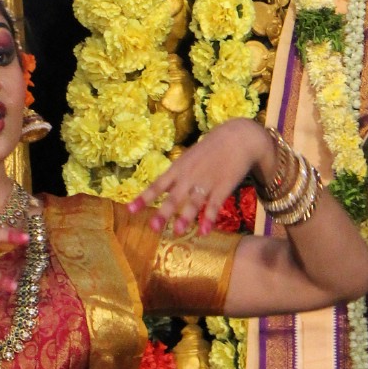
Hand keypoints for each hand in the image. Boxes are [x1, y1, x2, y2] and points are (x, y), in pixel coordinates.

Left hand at [128, 119, 271, 237]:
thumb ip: (175, 177)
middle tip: (153, 227)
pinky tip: (204, 231)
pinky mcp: (222, 187)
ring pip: (193, 202)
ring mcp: (206, 182)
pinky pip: (214, 205)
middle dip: (163, 212)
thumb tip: (158, 190)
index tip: (129, 210)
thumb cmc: (209, 150)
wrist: (238, 137)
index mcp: (178, 169)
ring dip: (185, 217)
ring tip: (177, 231)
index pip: (157, 185)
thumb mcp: (188, 159)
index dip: (143, 198)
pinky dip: (209, 218)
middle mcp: (189, 176)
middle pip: (174, 196)